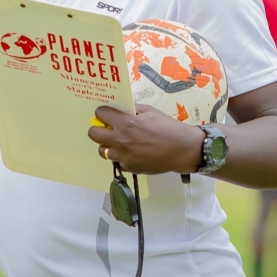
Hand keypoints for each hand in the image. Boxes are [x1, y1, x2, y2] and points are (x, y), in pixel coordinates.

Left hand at [88, 105, 204, 174]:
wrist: (183, 150)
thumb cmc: (168, 128)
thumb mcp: (151, 112)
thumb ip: (133, 110)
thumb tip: (121, 109)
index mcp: (125, 123)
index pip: (100, 114)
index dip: (104, 113)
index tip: (108, 115)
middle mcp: (120, 140)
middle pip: (93, 134)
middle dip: (99, 130)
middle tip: (109, 129)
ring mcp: (123, 156)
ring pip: (102, 151)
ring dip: (109, 145)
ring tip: (121, 143)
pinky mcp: (129, 167)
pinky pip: (117, 162)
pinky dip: (121, 157)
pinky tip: (132, 153)